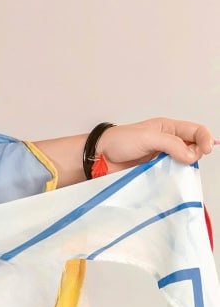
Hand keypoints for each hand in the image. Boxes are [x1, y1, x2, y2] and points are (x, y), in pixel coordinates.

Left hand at [97, 119, 214, 170]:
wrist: (99, 157)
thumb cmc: (118, 141)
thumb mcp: (147, 137)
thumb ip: (171, 144)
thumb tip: (191, 156)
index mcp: (167, 128)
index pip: (196, 130)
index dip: (205, 139)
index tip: (206, 149)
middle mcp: (168, 142)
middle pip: (194, 148)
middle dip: (196, 153)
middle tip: (184, 159)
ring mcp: (162, 158)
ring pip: (185, 163)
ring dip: (185, 167)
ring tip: (175, 168)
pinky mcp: (156, 172)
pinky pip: (173, 175)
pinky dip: (176, 177)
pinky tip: (172, 178)